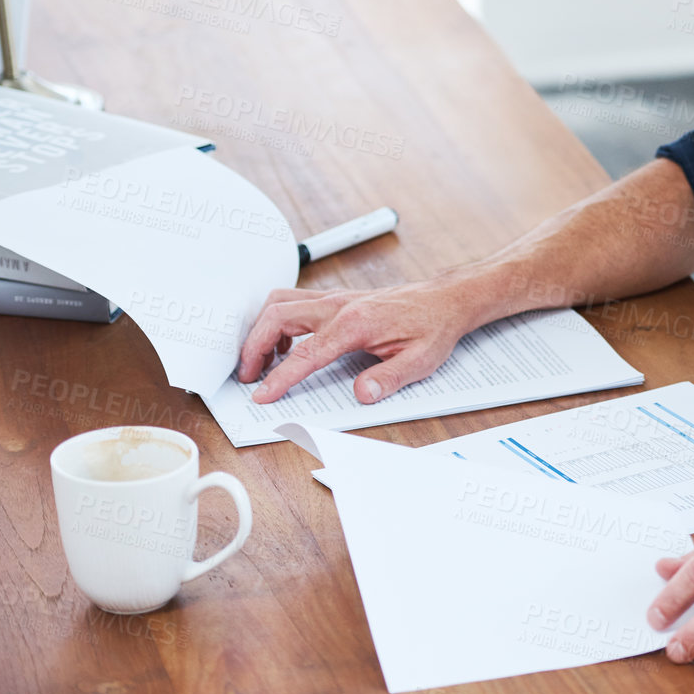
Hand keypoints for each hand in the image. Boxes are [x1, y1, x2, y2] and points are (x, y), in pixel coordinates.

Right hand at [236, 281, 475, 403]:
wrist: (444, 300)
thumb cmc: (432, 327)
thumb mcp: (420, 361)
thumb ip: (388, 379)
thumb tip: (362, 394)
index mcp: (356, 323)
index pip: (305, 353)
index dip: (279, 378)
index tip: (262, 394)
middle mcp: (339, 305)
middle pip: (277, 316)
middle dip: (254, 346)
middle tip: (248, 376)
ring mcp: (336, 298)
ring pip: (280, 302)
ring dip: (262, 328)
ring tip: (260, 360)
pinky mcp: (337, 299)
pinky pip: (295, 301)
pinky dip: (278, 319)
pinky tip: (286, 344)